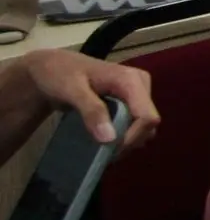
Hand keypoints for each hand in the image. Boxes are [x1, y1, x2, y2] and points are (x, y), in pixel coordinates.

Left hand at [19, 48, 160, 149]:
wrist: (51, 66)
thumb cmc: (59, 74)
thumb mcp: (70, 91)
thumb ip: (91, 111)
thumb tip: (110, 139)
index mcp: (130, 80)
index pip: (147, 116)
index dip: (132, 137)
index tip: (109, 150)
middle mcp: (140, 85)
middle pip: (148, 123)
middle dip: (129, 141)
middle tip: (103, 152)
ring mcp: (138, 92)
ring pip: (144, 126)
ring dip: (127, 141)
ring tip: (103, 147)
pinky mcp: (132, 100)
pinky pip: (136, 123)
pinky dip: (124, 135)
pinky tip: (105, 138)